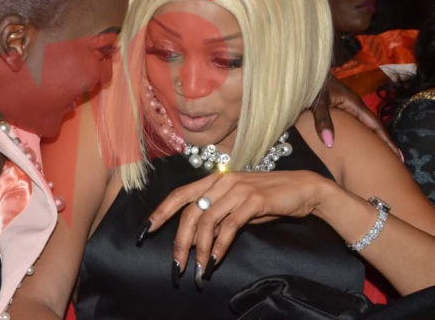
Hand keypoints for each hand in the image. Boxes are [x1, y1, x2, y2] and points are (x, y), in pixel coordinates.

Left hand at [141, 170, 327, 286]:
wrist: (303, 190)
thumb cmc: (269, 198)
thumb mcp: (238, 203)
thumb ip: (218, 213)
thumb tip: (198, 235)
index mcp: (214, 180)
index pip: (180, 194)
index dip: (161, 211)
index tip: (146, 230)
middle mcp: (222, 182)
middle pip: (190, 212)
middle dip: (180, 241)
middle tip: (177, 265)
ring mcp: (237, 189)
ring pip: (207, 221)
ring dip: (200, 249)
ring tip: (199, 269)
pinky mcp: (254, 200)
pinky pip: (230, 226)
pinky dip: (220, 245)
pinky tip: (216, 259)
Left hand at [311, 77, 400, 158]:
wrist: (303, 72)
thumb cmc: (312, 83)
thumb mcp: (318, 102)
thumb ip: (323, 120)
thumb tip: (329, 143)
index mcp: (354, 104)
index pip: (376, 125)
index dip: (387, 141)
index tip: (398, 156)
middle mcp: (353, 106)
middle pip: (373, 127)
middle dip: (383, 142)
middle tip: (394, 161)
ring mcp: (346, 107)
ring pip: (363, 125)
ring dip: (371, 139)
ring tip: (379, 154)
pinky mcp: (337, 108)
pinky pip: (353, 124)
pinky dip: (358, 134)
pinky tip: (357, 142)